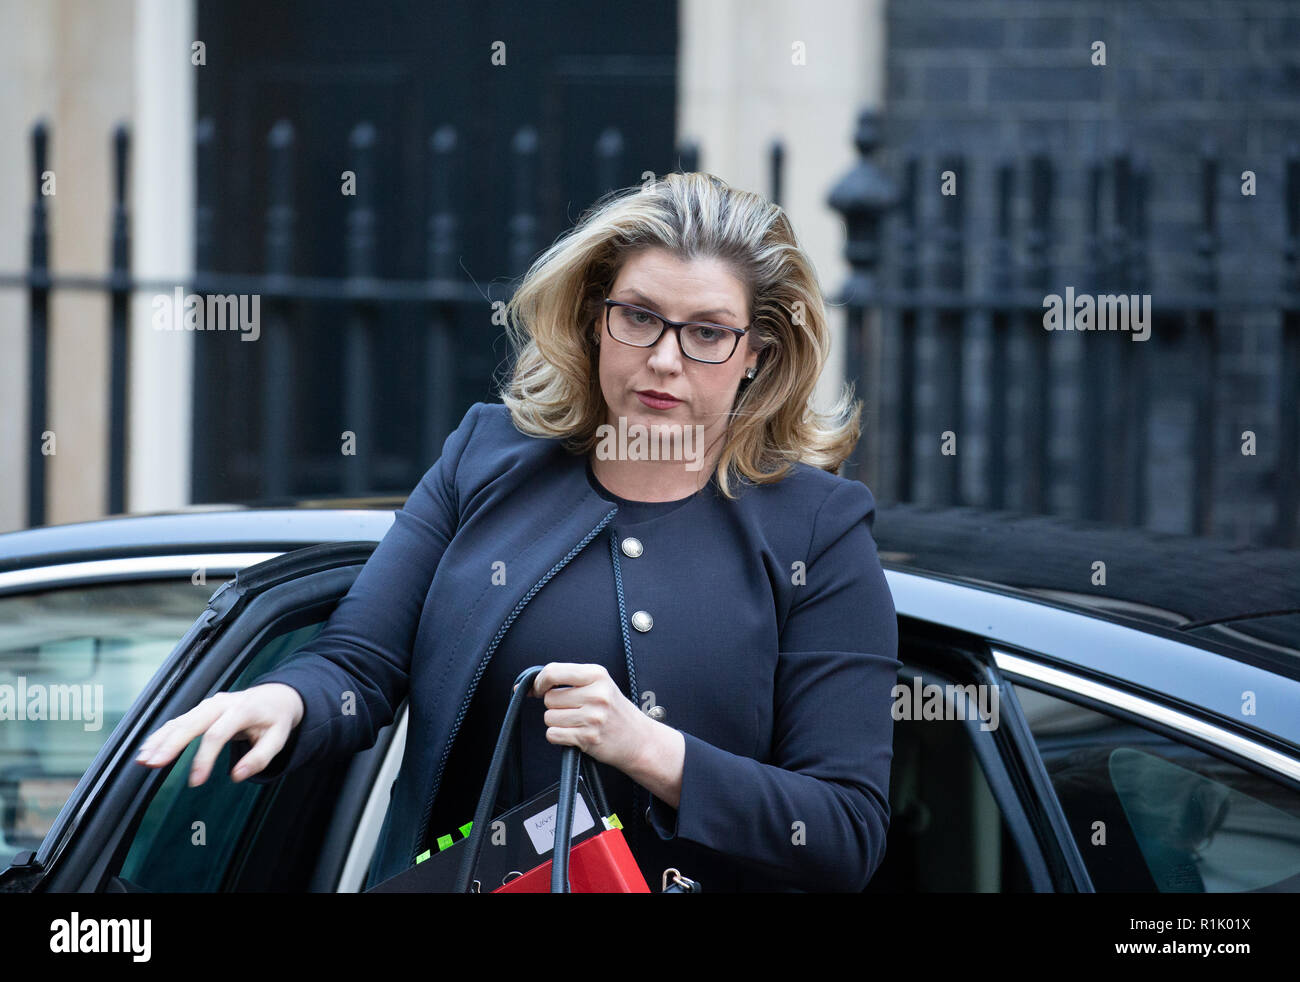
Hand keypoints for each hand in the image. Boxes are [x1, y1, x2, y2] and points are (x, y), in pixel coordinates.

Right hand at [133, 683, 304, 785]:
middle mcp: (222, 704)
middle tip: (153, 763)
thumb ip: (260, 758)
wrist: (275, 696)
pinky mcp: (200, 709)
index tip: (195, 782)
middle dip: (170, 743)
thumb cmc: (275, 720)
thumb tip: (236, 776)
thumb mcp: (278, 739)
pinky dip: (161, 734)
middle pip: (192, 722)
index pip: (218, 734)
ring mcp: (209, 704)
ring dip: (160, 739)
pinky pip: (178, 721)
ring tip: (143, 759)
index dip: (204, 758)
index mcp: (243, 709)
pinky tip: (147, 748)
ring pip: (180, 720)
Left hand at [524, 663, 650, 773]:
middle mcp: (596, 693)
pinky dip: (559, 736)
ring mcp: (593, 717)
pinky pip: (553, 734)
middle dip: (554, 706)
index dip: (539, 682)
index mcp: (597, 674)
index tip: (539, 689)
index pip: (553, 671)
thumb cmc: (614, 711)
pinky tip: (575, 734)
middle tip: (573, 710)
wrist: (639, 739)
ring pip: (549, 717)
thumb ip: (566, 680)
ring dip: (557, 722)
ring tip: (577, 722)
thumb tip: (525, 686)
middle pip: (549, 698)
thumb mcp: (598, 685)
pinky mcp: (588, 737)